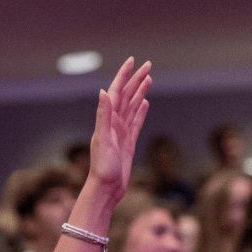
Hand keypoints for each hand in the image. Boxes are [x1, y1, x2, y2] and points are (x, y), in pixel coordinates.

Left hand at [89, 58, 151, 200]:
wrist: (106, 190)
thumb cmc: (102, 169)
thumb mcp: (102, 140)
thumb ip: (103, 116)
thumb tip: (103, 91)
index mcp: (106, 121)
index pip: (116, 92)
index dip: (124, 76)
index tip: (132, 61)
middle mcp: (113, 125)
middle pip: (127, 96)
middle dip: (136, 79)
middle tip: (148, 64)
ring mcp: (121, 134)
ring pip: (132, 107)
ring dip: (139, 92)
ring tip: (148, 78)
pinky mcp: (128, 144)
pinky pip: (136, 123)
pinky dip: (140, 111)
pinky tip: (144, 103)